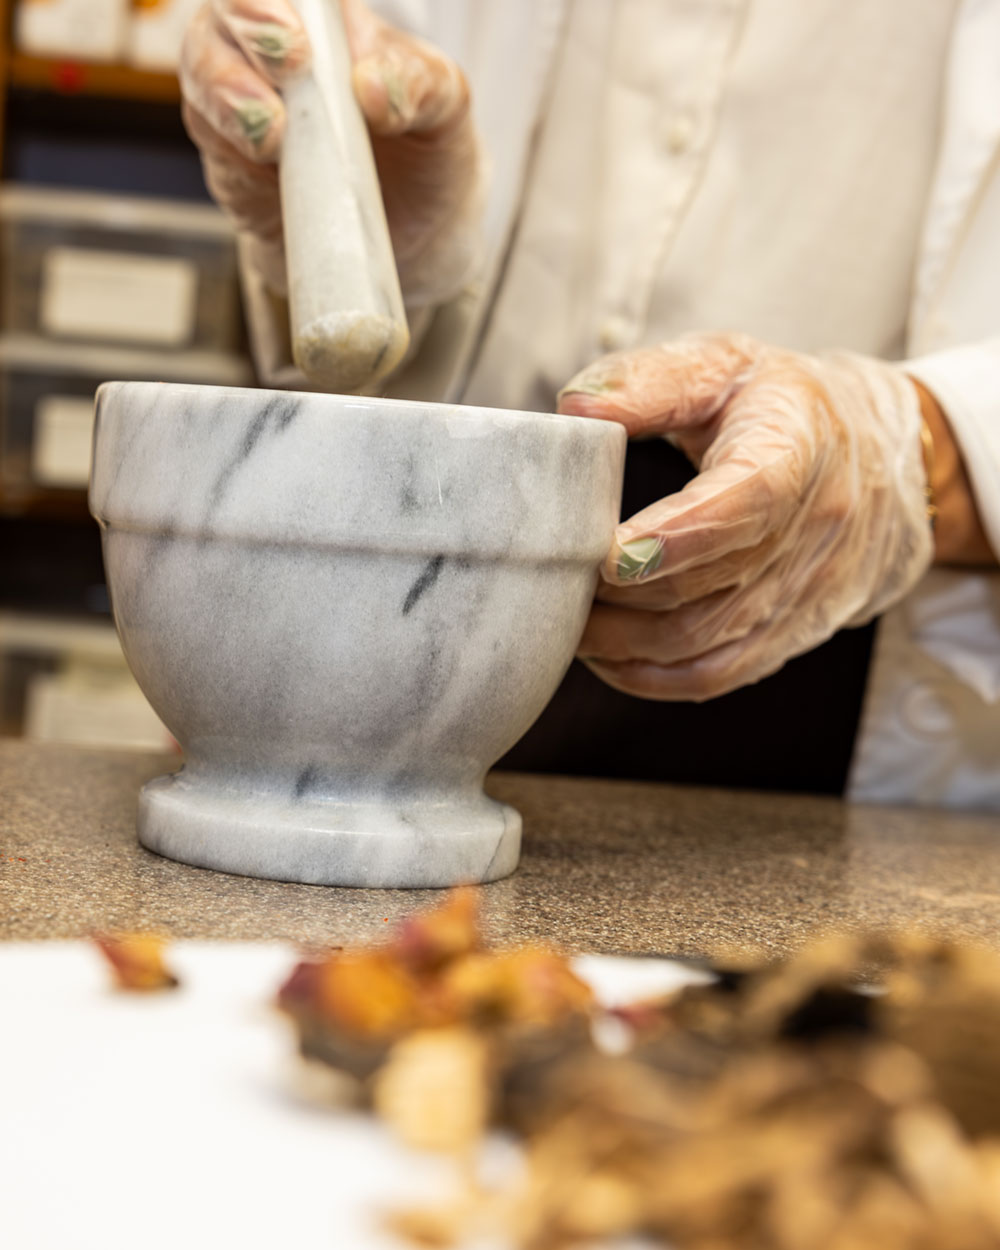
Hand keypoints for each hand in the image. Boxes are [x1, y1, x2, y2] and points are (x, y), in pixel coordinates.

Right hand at [179, 0, 482, 304]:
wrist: (410, 236)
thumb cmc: (425, 151)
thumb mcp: (445, 110)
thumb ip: (419, 84)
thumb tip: (371, 89)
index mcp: (328, 16)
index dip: (278, 1)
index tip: (300, 43)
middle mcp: (273, 44)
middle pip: (227, 11)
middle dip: (247, 32)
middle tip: (289, 66)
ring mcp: (243, 97)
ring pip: (203, 68)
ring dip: (228, 93)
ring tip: (271, 131)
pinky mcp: (229, 157)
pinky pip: (210, 138)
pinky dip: (230, 146)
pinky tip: (263, 157)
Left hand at [557, 333, 934, 700]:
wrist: (888, 459)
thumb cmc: (785, 407)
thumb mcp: (725, 365)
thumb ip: (650, 381)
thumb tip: (575, 409)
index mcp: (796, 448)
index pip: (747, 500)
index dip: (677, 536)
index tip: (609, 553)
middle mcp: (814, 529)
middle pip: (707, 585)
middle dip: (620, 595)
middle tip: (554, 581)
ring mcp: (807, 590)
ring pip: (704, 640)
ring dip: (624, 641)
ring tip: (566, 619)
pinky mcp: (795, 632)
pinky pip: (718, 673)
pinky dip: (652, 675)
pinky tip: (606, 655)